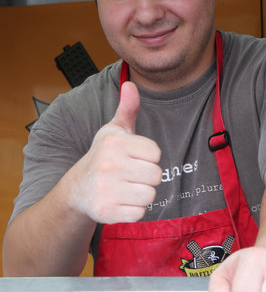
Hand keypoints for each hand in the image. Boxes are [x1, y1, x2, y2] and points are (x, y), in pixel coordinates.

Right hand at [69, 81, 161, 223]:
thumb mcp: (114, 130)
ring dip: (141, 193)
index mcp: (115, 143)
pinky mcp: (106, 212)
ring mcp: (106, 190)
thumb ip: (128, 108)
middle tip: (131, 174)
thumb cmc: (103, 155)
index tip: (134, 157)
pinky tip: (120, 200)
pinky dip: (133, 209)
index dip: (148, 156)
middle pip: (156, 175)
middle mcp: (109, 165)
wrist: (78, 188)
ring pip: (149, 195)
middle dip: (147, 176)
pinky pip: (139, 213)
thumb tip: (131, 83)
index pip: (156, 154)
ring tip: (126, 186)